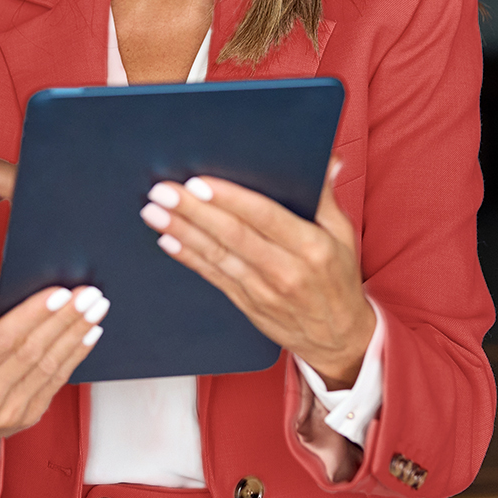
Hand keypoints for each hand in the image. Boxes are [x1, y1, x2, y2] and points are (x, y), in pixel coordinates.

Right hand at [0, 286, 109, 470]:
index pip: (1, 340)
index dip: (33, 315)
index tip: (59, 292)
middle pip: (31, 351)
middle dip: (64, 319)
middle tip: (88, 295)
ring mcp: (8, 412)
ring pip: (49, 366)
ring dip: (76, 334)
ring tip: (97, 308)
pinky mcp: (27, 418)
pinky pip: (56, 382)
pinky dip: (75, 355)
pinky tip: (90, 334)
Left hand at [141, 158, 374, 388]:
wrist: (339, 339)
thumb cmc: (339, 279)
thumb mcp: (342, 234)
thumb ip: (326, 196)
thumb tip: (327, 158)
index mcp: (311, 247)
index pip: (264, 216)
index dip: (229, 199)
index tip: (198, 183)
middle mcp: (286, 270)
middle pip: (233, 235)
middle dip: (194, 211)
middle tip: (163, 191)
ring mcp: (264, 291)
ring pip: (217, 256)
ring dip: (183, 232)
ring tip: (154, 212)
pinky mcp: (248, 305)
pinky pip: (214, 277)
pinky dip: (190, 258)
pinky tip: (168, 241)